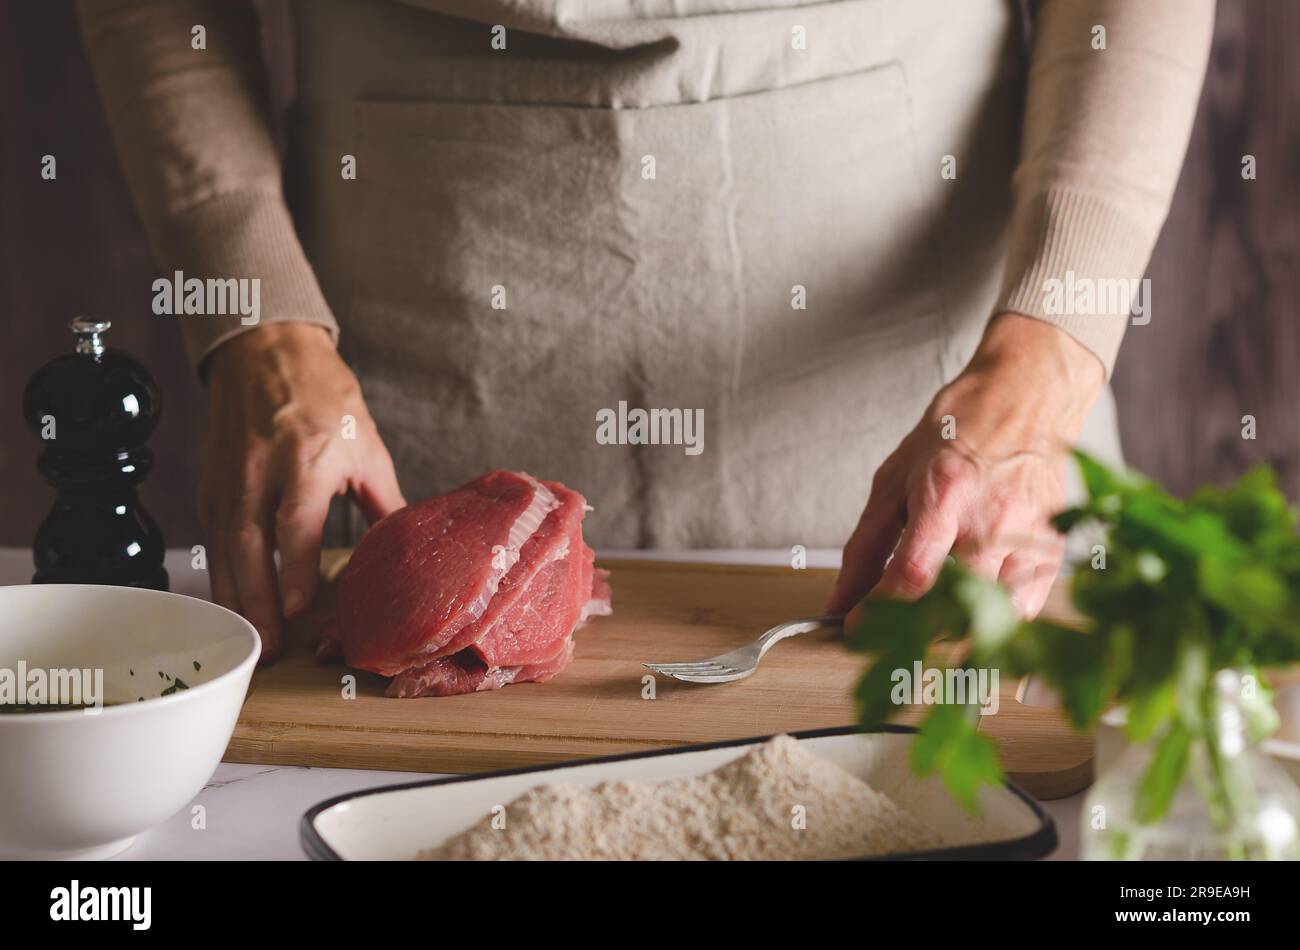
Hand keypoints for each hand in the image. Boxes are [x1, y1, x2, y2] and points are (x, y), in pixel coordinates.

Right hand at [199, 323, 404, 662]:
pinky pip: (212, 538)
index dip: (294, 567)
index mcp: (307, 456)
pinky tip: (231, 604)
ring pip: (223, 547)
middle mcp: (261, 469)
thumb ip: (385, 503)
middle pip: (250, 544)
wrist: (266, 351)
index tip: (298, 608)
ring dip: (235, 598)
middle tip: (269, 646)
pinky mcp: (210, 485)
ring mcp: (229, 478)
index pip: (294, 521)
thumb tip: (408, 549)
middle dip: (258, 600)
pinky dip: (220, 575)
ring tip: (250, 639)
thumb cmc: (323, 396)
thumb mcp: (367, 446)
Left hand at [827, 313, 1104, 622]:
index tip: (856, 629)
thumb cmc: (957, 432)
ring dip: (952, 629)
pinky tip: (972, 608)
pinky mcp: (1053, 550)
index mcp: (944, 496)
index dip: (878, 614)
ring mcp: (1029, 538)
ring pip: (990, 618)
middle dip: (912, 630)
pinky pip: (1024, 611)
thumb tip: (841, 600)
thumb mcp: (894, 479)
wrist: (1025, 398)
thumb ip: (865, 546)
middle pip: (952, 607)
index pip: (911, 576)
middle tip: (890, 629)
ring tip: (930, 617)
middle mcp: (992, 521)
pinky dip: (994, 622)